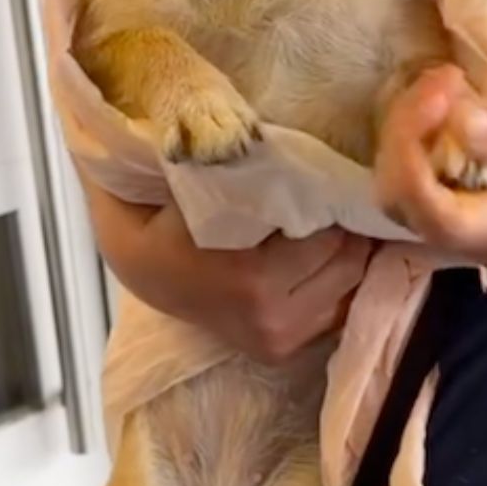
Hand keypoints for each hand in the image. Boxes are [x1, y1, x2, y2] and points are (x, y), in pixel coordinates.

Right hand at [80, 174, 372, 362]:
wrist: (136, 266)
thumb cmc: (160, 212)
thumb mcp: (189, 174)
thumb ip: (234, 159)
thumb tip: (273, 134)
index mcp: (252, 278)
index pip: (332, 232)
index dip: (333, 197)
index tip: (327, 173)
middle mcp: (272, 318)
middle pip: (349, 261)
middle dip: (346, 225)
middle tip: (333, 191)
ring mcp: (278, 341)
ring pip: (350, 287)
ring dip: (347, 253)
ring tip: (329, 220)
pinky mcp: (282, 351)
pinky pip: (337, 311)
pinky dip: (337, 281)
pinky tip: (322, 253)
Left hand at [373, 66, 486, 265]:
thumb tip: (462, 123)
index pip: (439, 216)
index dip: (416, 160)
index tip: (437, 100)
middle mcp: (469, 243)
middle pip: (401, 200)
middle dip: (405, 132)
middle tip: (444, 80)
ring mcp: (451, 232)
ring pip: (392, 188)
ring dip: (403, 128)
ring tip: (442, 85)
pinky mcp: (441, 211)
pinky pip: (403, 178)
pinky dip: (408, 135)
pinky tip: (438, 103)